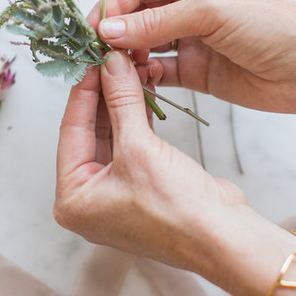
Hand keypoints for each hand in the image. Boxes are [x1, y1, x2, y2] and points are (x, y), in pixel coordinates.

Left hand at [55, 49, 245, 270]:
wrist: (225, 237)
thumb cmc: (176, 209)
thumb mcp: (139, 148)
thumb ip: (122, 101)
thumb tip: (110, 63)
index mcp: (72, 199)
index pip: (70, 130)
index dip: (83, 90)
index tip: (93, 58)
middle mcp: (88, 198)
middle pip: (89, 131)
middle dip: (103, 92)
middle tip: (112, 57)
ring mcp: (115, 193)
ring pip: (112, 134)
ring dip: (122, 101)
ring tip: (129, 66)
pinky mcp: (141, 185)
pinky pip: (131, 142)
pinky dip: (137, 117)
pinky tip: (143, 88)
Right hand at [95, 0, 295, 114]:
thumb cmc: (272, 25)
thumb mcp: (210, 11)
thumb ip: (156, 21)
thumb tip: (107, 31)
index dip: (114, 2)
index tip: (95, 26)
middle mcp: (190, 2)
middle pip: (136, 13)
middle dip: (115, 31)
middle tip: (96, 51)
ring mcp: (192, 37)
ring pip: (143, 44)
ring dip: (126, 55)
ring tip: (112, 69)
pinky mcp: (196, 70)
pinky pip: (159, 71)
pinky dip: (144, 77)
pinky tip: (136, 83)